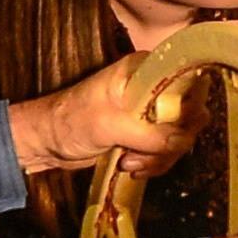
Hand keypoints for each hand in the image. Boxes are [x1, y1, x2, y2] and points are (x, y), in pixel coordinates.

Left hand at [12, 54, 194, 183]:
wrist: (47, 142)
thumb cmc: (71, 121)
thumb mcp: (110, 125)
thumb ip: (150, 134)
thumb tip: (184, 141)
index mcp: (145, 69)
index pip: (189, 81)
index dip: (191, 107)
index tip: (176, 130)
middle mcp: (152, 87)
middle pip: (189, 115)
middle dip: (169, 142)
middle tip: (139, 153)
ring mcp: (149, 112)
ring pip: (178, 138)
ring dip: (157, 157)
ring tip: (129, 163)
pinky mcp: (145, 133)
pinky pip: (165, 150)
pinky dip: (152, 163)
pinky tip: (130, 167)